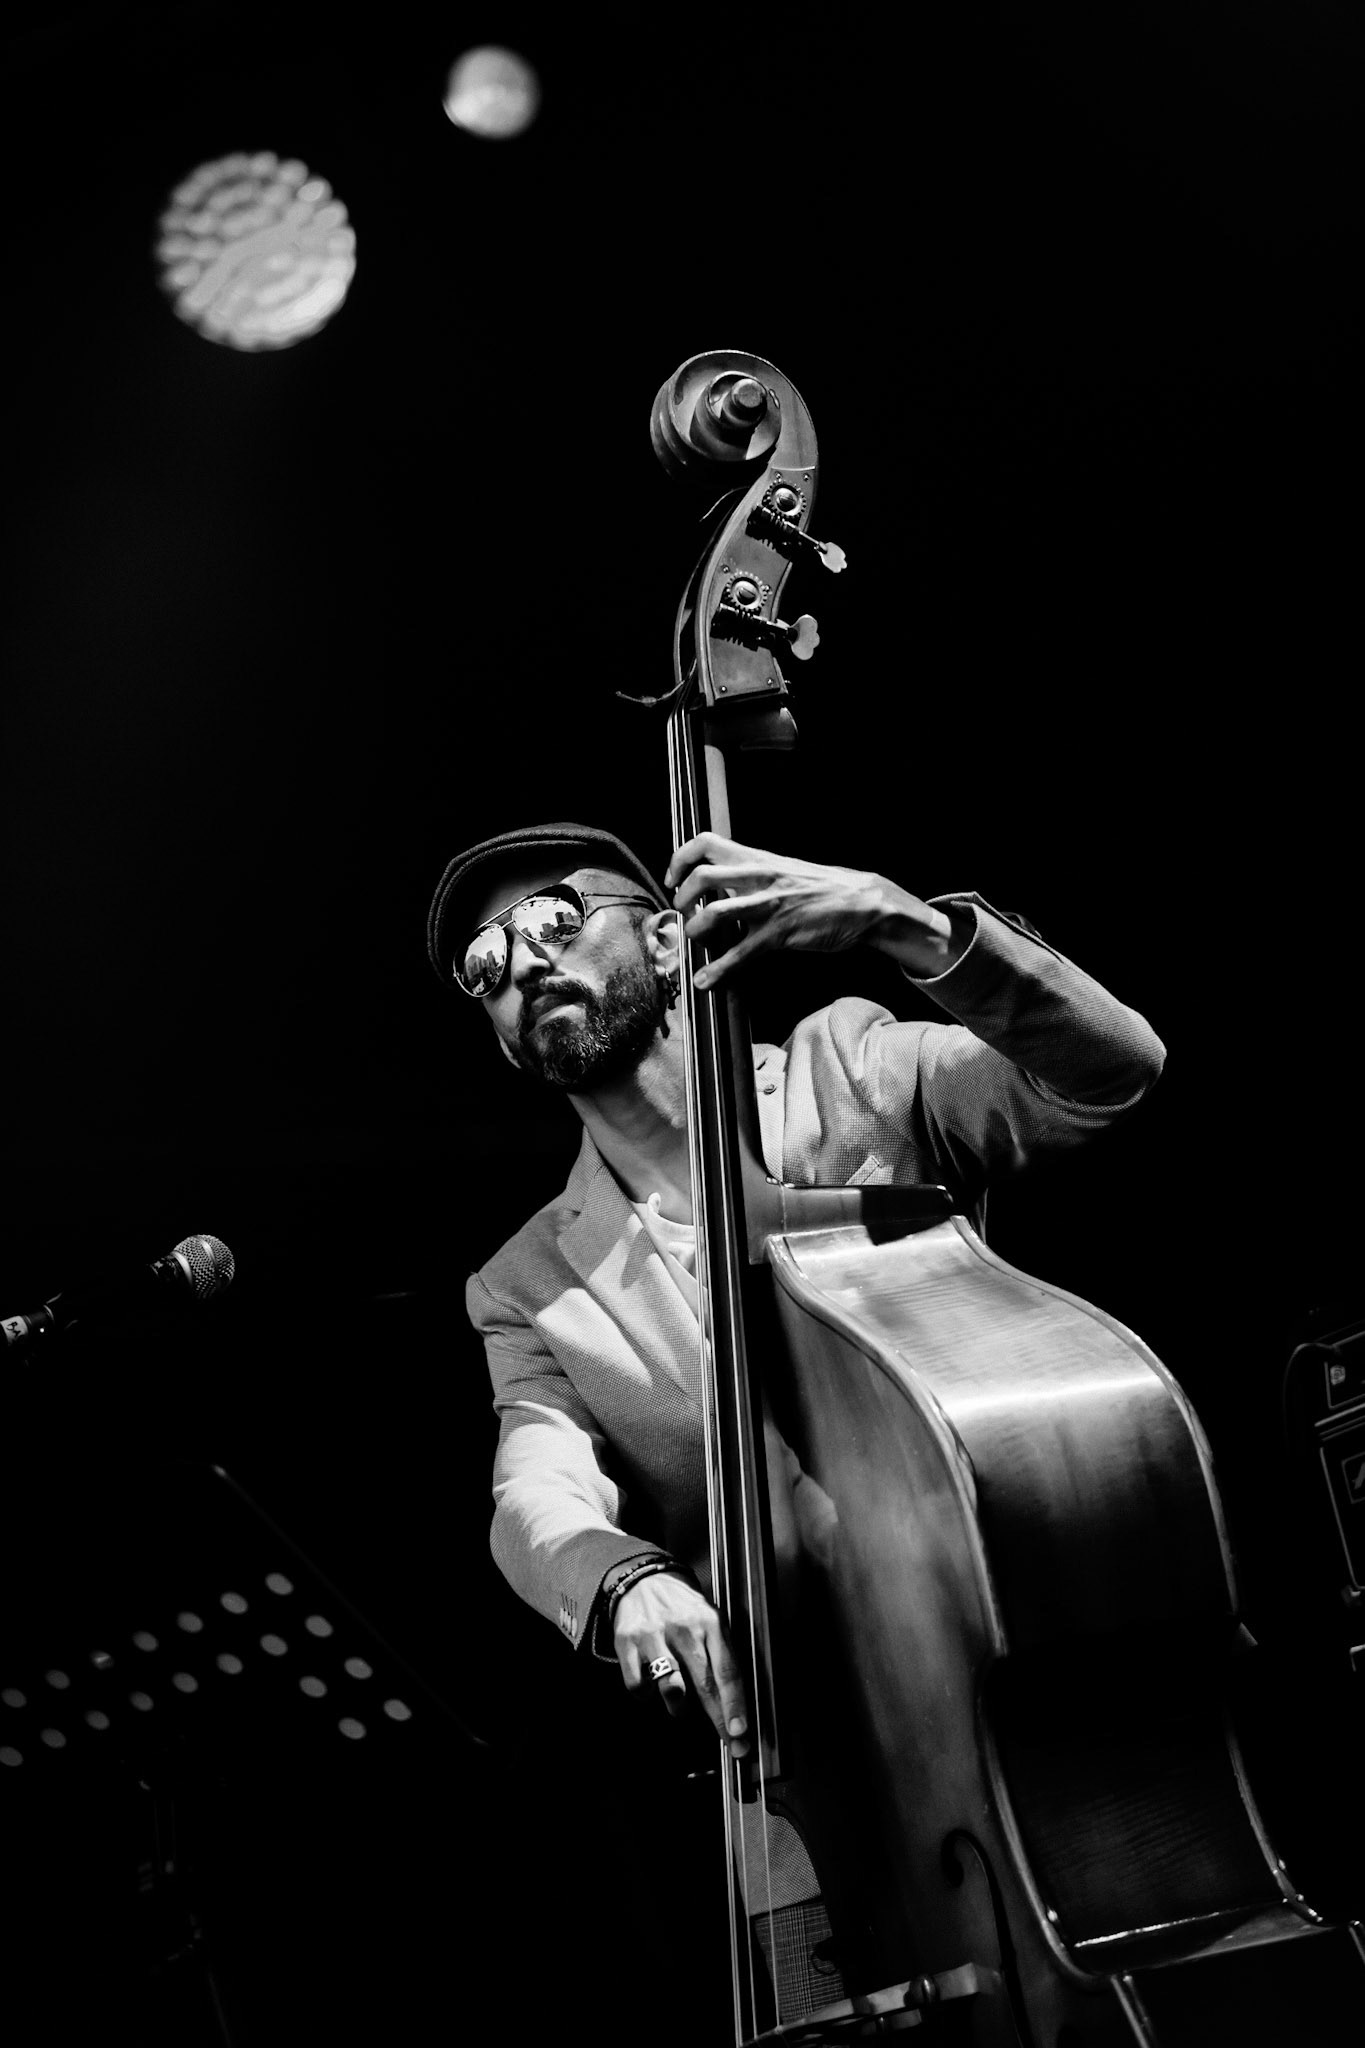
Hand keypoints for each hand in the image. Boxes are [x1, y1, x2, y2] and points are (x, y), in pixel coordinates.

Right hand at [613, 1571, 749, 1756]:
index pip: (727, 1670)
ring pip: (672, 1690)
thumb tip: (736, 1703)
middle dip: (719, 1720)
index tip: (741, 1732)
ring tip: (680, 1702)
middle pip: (704, 1685)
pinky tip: (652, 1684)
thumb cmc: (682, 1607)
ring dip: (679, 1707)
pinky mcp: (628, 1643)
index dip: (735, 1705)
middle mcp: (683, 1628)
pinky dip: (647, 1694)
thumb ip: (721, 1654)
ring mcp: (654, 1635)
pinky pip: (639, 1687)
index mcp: (710, 1622)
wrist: (643, 1579)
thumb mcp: (710, 1619)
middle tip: (731, 1743)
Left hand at [664, 831, 957, 988]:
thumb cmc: (824, 888)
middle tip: (685, 914)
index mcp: (758, 859)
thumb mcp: (784, 870)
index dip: (681, 859)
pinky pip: (742, 953)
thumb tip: (724, 888)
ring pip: (716, 914)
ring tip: (697, 943)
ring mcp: (769, 905)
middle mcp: (759, 877)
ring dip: (696, 932)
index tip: (672, 879)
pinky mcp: (781, 934)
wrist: (865, 902)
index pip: (707, 843)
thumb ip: (753, 876)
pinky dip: (719, 970)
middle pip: (702, 877)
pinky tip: (707, 980)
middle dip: (683, 900)